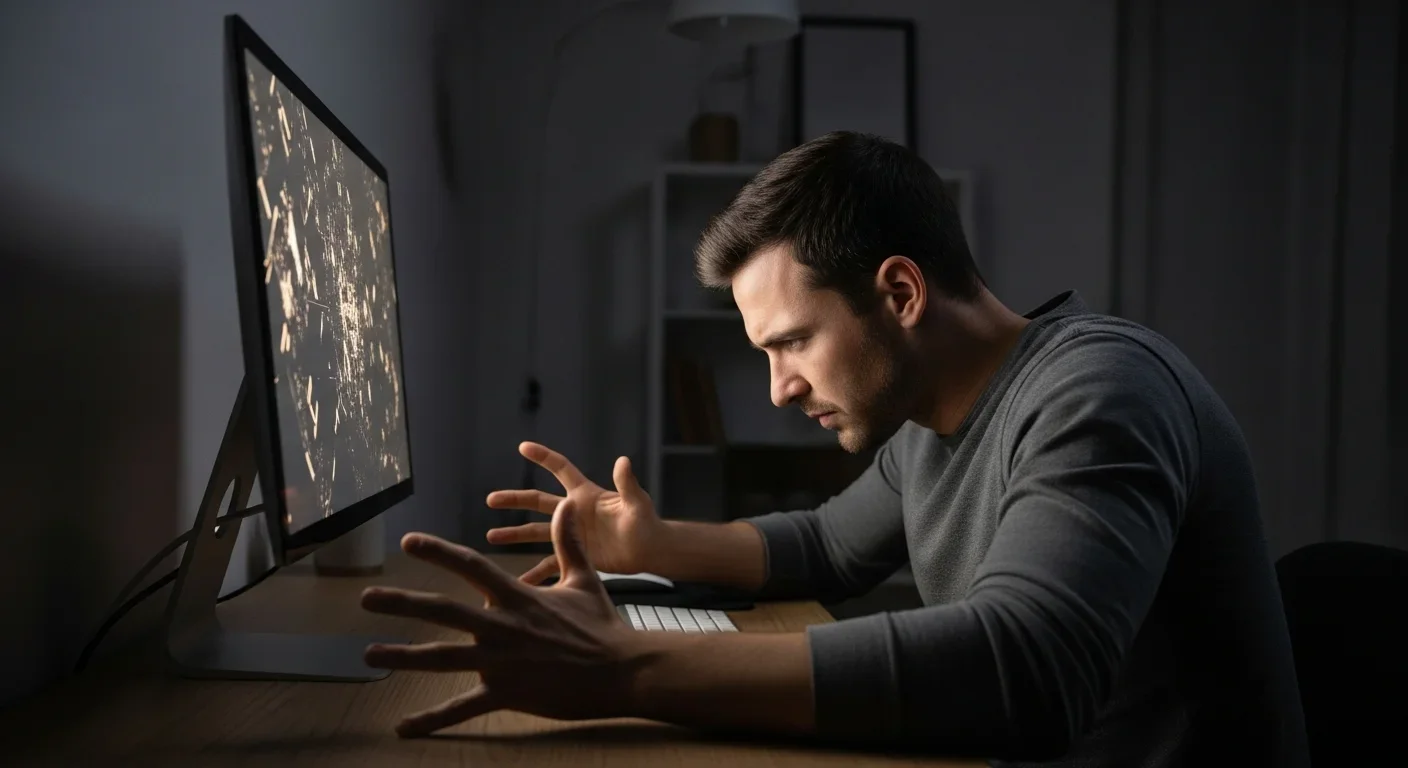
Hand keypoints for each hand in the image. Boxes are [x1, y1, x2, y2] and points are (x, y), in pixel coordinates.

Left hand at [361, 499, 644, 735]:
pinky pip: (463, 707)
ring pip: (443, 657)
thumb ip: (567, 543)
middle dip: (402, 603)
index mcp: (518, 597)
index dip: (438, 552)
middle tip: (366, 598)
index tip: (409, 542)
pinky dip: (432, 718)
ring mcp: (503, 661)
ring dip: (403, 656)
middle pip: (444, 610)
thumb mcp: (584, 579)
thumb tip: (566, 506)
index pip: (470, 566)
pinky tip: (404, 727)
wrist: (622, 669)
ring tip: (370, 654)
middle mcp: (503, 625)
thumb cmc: (602, 625)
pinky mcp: (508, 692)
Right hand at [484, 442, 663, 583]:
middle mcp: (573, 512)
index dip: (544, 457)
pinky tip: (519, 581)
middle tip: (491, 499)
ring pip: (536, 532)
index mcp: (585, 495)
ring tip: (491, 536)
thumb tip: (623, 460)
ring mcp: (571, 534)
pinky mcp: (575, 556)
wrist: (649, 551)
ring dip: (515, 534)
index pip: (561, 470)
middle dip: (515, 499)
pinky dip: (534, 573)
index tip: (523, 447)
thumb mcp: (636, 502)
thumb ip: (627, 483)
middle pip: (538, 501)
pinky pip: (549, 564)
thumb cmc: (646, 522)